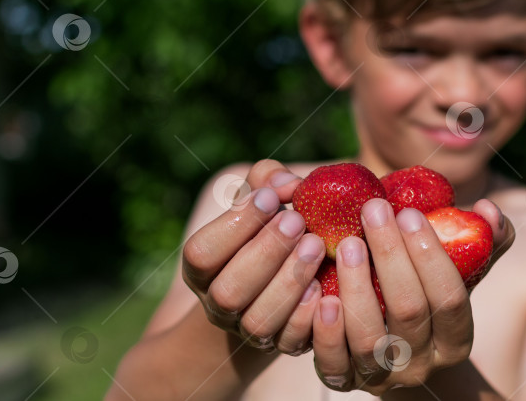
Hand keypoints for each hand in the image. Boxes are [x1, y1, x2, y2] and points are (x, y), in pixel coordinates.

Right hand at [182, 159, 325, 354]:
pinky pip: (290, 342)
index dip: (234, 226)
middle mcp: (218, 303)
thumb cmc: (266, 228)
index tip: (271, 198)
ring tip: (316, 246)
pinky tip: (324, 285)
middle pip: (228, 292)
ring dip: (288, 282)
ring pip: (257, 321)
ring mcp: (248, 331)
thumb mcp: (259, 200)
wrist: (276, 283)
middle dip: (265, 253)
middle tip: (297, 221)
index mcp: (202, 267)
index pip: (201, 253)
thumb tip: (286, 183)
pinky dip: (307, 315)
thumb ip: (267, 180)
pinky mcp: (282, 346)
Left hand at [311, 198, 514, 394]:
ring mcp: (380, 377)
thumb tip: (486, 208)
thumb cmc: (428, 299)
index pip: (449, 299)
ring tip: (348, 243)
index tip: (409, 212)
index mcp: (454, 341)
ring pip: (368, 338)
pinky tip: (320, 292)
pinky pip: (332, 363)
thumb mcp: (460, 277)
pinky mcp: (343, 380)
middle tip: (374, 210)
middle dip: (391, 255)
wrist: (397, 357)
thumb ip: (481, 242)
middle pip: (408, 311)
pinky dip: (326, 330)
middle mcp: (420, 365)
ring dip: (357, 286)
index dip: (431, 255)